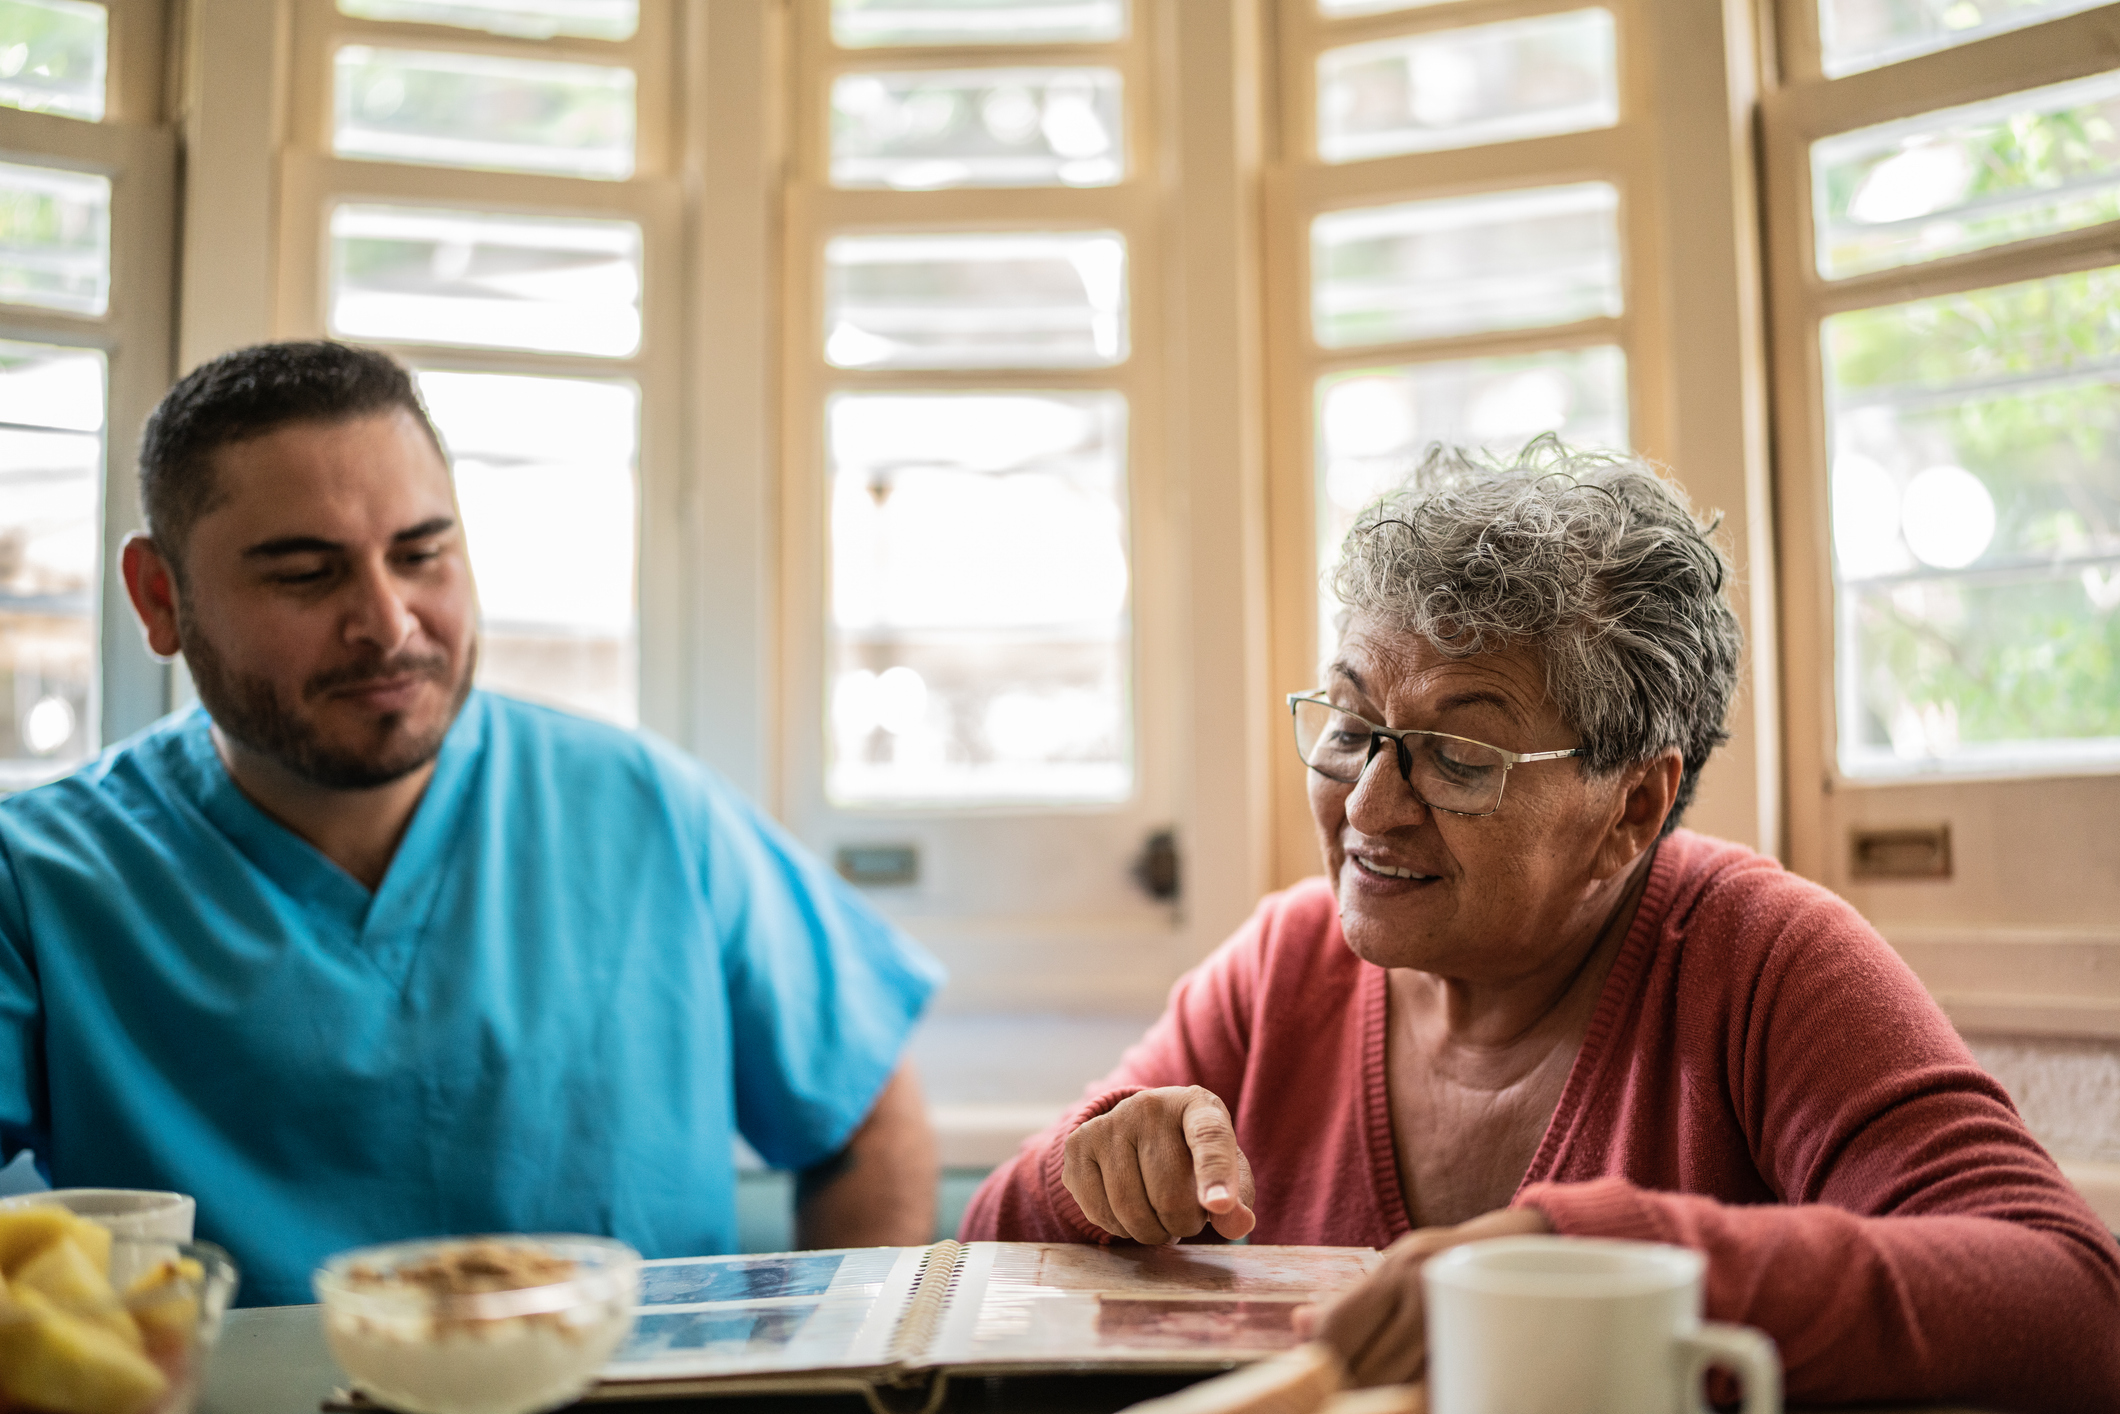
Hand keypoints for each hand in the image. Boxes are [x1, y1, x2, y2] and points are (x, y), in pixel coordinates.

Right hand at [1062, 1086, 1256, 1242]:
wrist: (1138, 1128)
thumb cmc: (1190, 1153)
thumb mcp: (1224, 1166)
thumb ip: (1237, 1196)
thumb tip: (1237, 1223)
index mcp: (1197, 1105)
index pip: (1209, 1137)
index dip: (1215, 1175)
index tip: (1219, 1206)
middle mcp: (1150, 1106)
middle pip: (1169, 1193)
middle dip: (1183, 1224)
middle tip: (1185, 1218)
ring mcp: (1110, 1123)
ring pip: (1131, 1209)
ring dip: (1151, 1232)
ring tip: (1161, 1219)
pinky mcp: (1079, 1145)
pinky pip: (1099, 1212)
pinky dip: (1120, 1229)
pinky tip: (1130, 1214)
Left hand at [1296, 1206, 1549, 1385]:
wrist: (1528, 1247)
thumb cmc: (1451, 1265)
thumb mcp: (1399, 1270)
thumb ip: (1351, 1301)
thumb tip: (1298, 1324)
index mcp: (1396, 1266)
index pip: (1340, 1325)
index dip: (1323, 1362)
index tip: (1318, 1384)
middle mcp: (1424, 1283)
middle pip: (1371, 1361)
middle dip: (1354, 1391)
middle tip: (1345, 1403)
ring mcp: (1455, 1311)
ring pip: (1405, 1380)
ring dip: (1386, 1402)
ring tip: (1377, 1405)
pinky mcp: (1482, 1338)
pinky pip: (1440, 1383)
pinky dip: (1419, 1399)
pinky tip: (1408, 1403)